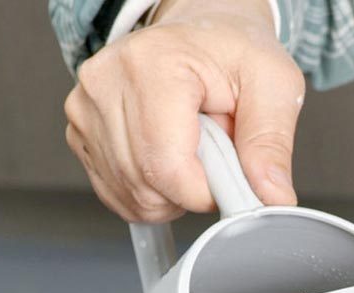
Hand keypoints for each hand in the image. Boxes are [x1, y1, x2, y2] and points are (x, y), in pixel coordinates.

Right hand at [63, 0, 303, 221]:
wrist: (200, 33)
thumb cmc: (232, 52)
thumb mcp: (273, 84)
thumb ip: (272, 143)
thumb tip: (271, 198)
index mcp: (152, 64)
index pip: (168, 167)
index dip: (205, 192)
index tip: (229, 176)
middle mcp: (107, 82)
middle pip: (145, 185)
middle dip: (189, 192)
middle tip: (214, 156)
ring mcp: (86, 107)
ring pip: (130, 195)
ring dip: (170, 195)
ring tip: (191, 152)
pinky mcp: (80, 131)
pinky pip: (116, 193)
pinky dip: (149, 193)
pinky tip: (167, 161)